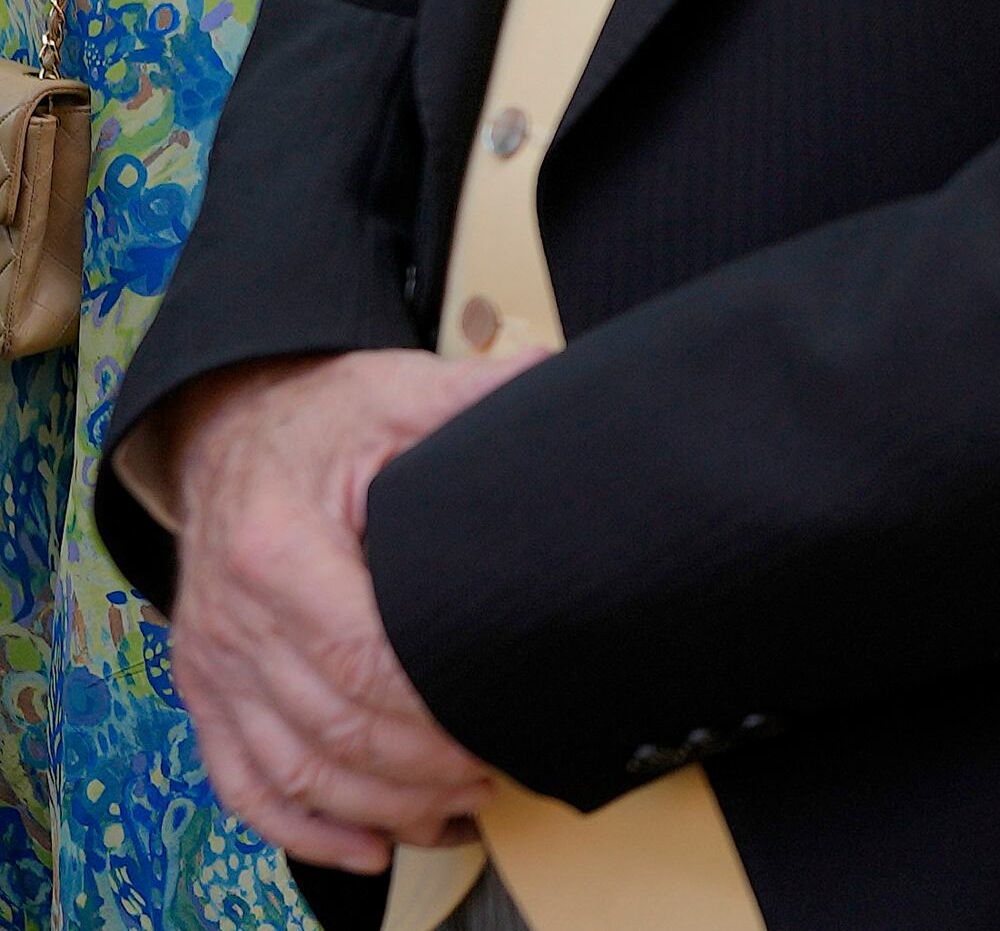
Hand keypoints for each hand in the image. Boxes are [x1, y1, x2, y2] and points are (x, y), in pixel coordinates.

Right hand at [165, 348, 533, 867]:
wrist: (232, 428)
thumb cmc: (327, 417)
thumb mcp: (399, 391)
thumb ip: (479, 396)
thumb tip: (564, 382)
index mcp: (278, 548)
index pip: (357, 657)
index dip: (429, 709)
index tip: (496, 724)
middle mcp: (232, 618)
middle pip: (330, 728)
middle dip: (421, 770)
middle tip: (501, 775)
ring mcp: (213, 663)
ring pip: (291, 770)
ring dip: (377, 808)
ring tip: (459, 813)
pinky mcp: (205, 691)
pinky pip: (241, 783)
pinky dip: (301, 830)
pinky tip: (368, 846)